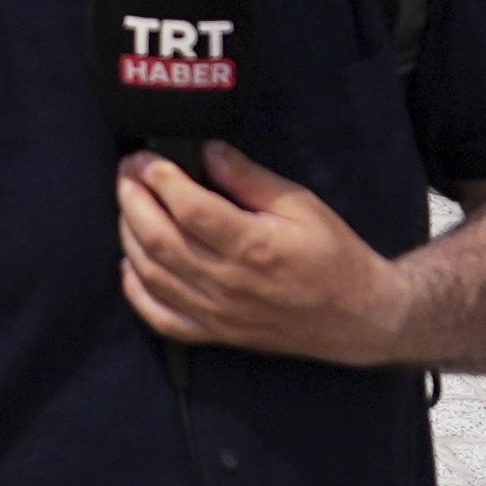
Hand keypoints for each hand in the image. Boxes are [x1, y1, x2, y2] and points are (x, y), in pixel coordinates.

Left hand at [113, 140, 405, 365]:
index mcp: (254, 247)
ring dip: (129, 235)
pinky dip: (136, 290)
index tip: (146, 158)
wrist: (358, 318)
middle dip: (132, 198)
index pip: (189, 208)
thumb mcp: (300, 204)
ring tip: (128, 204)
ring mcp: (218, 314)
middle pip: (159, 239)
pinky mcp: (215, 334)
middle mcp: (230, 284)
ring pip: (152, 274)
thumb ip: (249, 177)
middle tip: (127, 172)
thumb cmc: (334, 257)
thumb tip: (206, 150)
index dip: (159, 177)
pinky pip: (160, 317)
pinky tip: (131, 263)